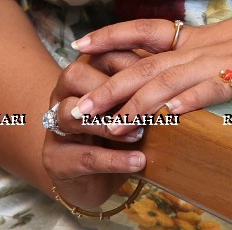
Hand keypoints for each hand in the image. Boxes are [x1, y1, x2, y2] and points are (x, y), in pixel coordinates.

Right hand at [43, 55, 147, 211]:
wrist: (92, 179)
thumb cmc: (119, 132)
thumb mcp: (133, 105)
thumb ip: (145, 86)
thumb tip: (176, 75)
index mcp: (83, 73)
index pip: (101, 53)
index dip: (131, 63)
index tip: (161, 74)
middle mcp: (62, 94)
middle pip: (76, 75)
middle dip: (112, 89)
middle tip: (145, 103)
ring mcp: (54, 127)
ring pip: (71, 114)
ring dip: (108, 123)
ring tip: (140, 133)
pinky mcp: (55, 160)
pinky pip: (83, 156)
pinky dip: (114, 159)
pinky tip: (138, 161)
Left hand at [67, 1, 231, 119]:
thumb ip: (217, 56)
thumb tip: (198, 71)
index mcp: (204, 37)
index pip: (148, 32)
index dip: (112, 37)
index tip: (81, 44)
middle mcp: (206, 46)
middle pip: (146, 63)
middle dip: (108, 86)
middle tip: (76, 107)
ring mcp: (225, 60)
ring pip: (169, 79)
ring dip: (135, 101)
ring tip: (108, 122)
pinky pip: (211, 88)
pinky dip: (187, 101)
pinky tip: (166, 115)